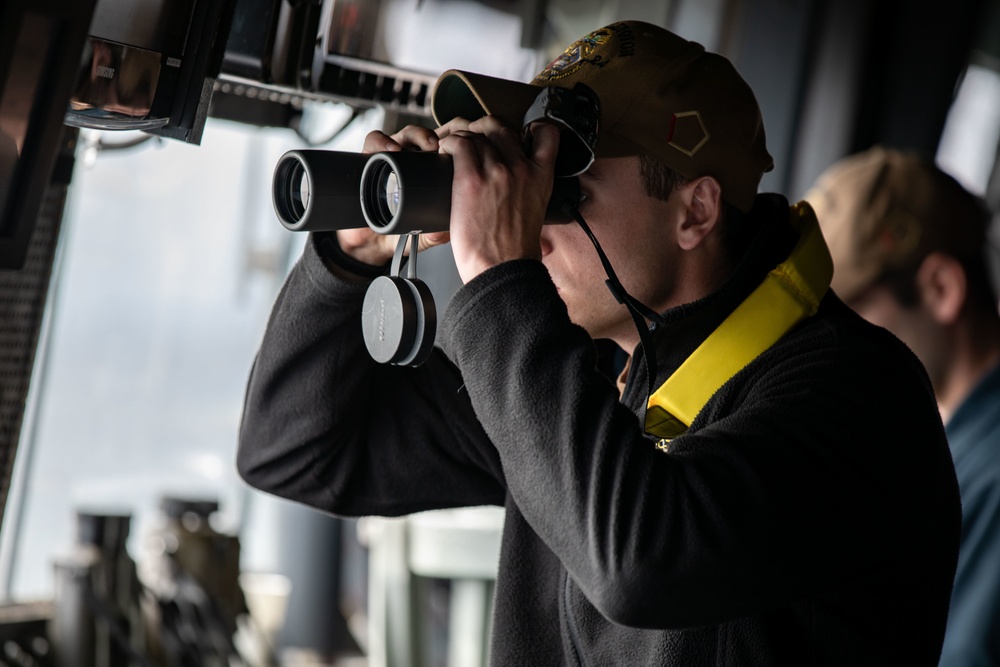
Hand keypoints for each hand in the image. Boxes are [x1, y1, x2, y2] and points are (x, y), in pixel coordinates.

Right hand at [336, 122, 469, 265]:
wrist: (372, 242)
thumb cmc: (402, 232)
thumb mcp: (425, 234)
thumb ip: (437, 232)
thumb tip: (445, 231)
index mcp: (432, 172)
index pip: (448, 147)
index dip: (457, 141)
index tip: (464, 150)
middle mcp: (414, 160)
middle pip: (430, 136)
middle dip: (441, 136)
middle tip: (443, 148)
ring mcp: (392, 157)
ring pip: (407, 134)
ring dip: (417, 135)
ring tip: (424, 146)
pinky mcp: (368, 158)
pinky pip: (374, 141)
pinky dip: (382, 141)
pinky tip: (392, 149)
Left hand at [437, 116, 560, 282]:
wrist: (502, 269)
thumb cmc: (514, 252)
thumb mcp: (535, 214)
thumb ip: (530, 193)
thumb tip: (521, 194)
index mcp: (541, 177)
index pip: (546, 134)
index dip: (529, 127)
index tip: (515, 134)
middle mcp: (521, 169)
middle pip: (501, 129)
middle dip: (485, 131)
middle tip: (474, 142)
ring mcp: (496, 172)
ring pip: (477, 136)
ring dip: (462, 139)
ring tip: (453, 153)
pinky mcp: (470, 179)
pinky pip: (458, 144)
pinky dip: (448, 143)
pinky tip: (444, 153)